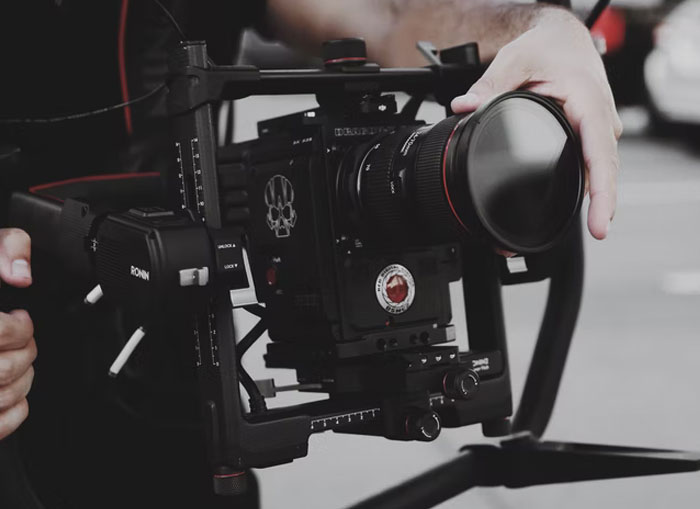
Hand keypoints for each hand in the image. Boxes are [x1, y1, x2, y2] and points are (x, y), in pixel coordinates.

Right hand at [0, 228, 34, 439]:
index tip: (19, 317)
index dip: (20, 326)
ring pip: (1, 395)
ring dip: (22, 378)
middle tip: (21, 338)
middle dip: (26, 350)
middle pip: (5, 368)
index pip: (1, 331)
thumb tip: (20, 275)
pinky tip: (10, 390)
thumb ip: (4, 248)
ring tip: (14, 359)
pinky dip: (13, 411)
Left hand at [451, 7, 621, 239]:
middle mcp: (601, 119)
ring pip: (601, 169)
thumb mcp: (516, 59)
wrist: (564, 37)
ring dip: (598, 198)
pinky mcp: (590, 137)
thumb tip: (464, 106)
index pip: (600, 154)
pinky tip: (577, 206)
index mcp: (589, 102)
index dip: (603, 191)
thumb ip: (490, 85)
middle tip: (597, 233)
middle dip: (604, 204)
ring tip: (591, 227)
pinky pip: (593, 165)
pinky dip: (589, 186)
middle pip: (606, 169)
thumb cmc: (548, 47)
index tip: (601, 222)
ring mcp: (599, 130)